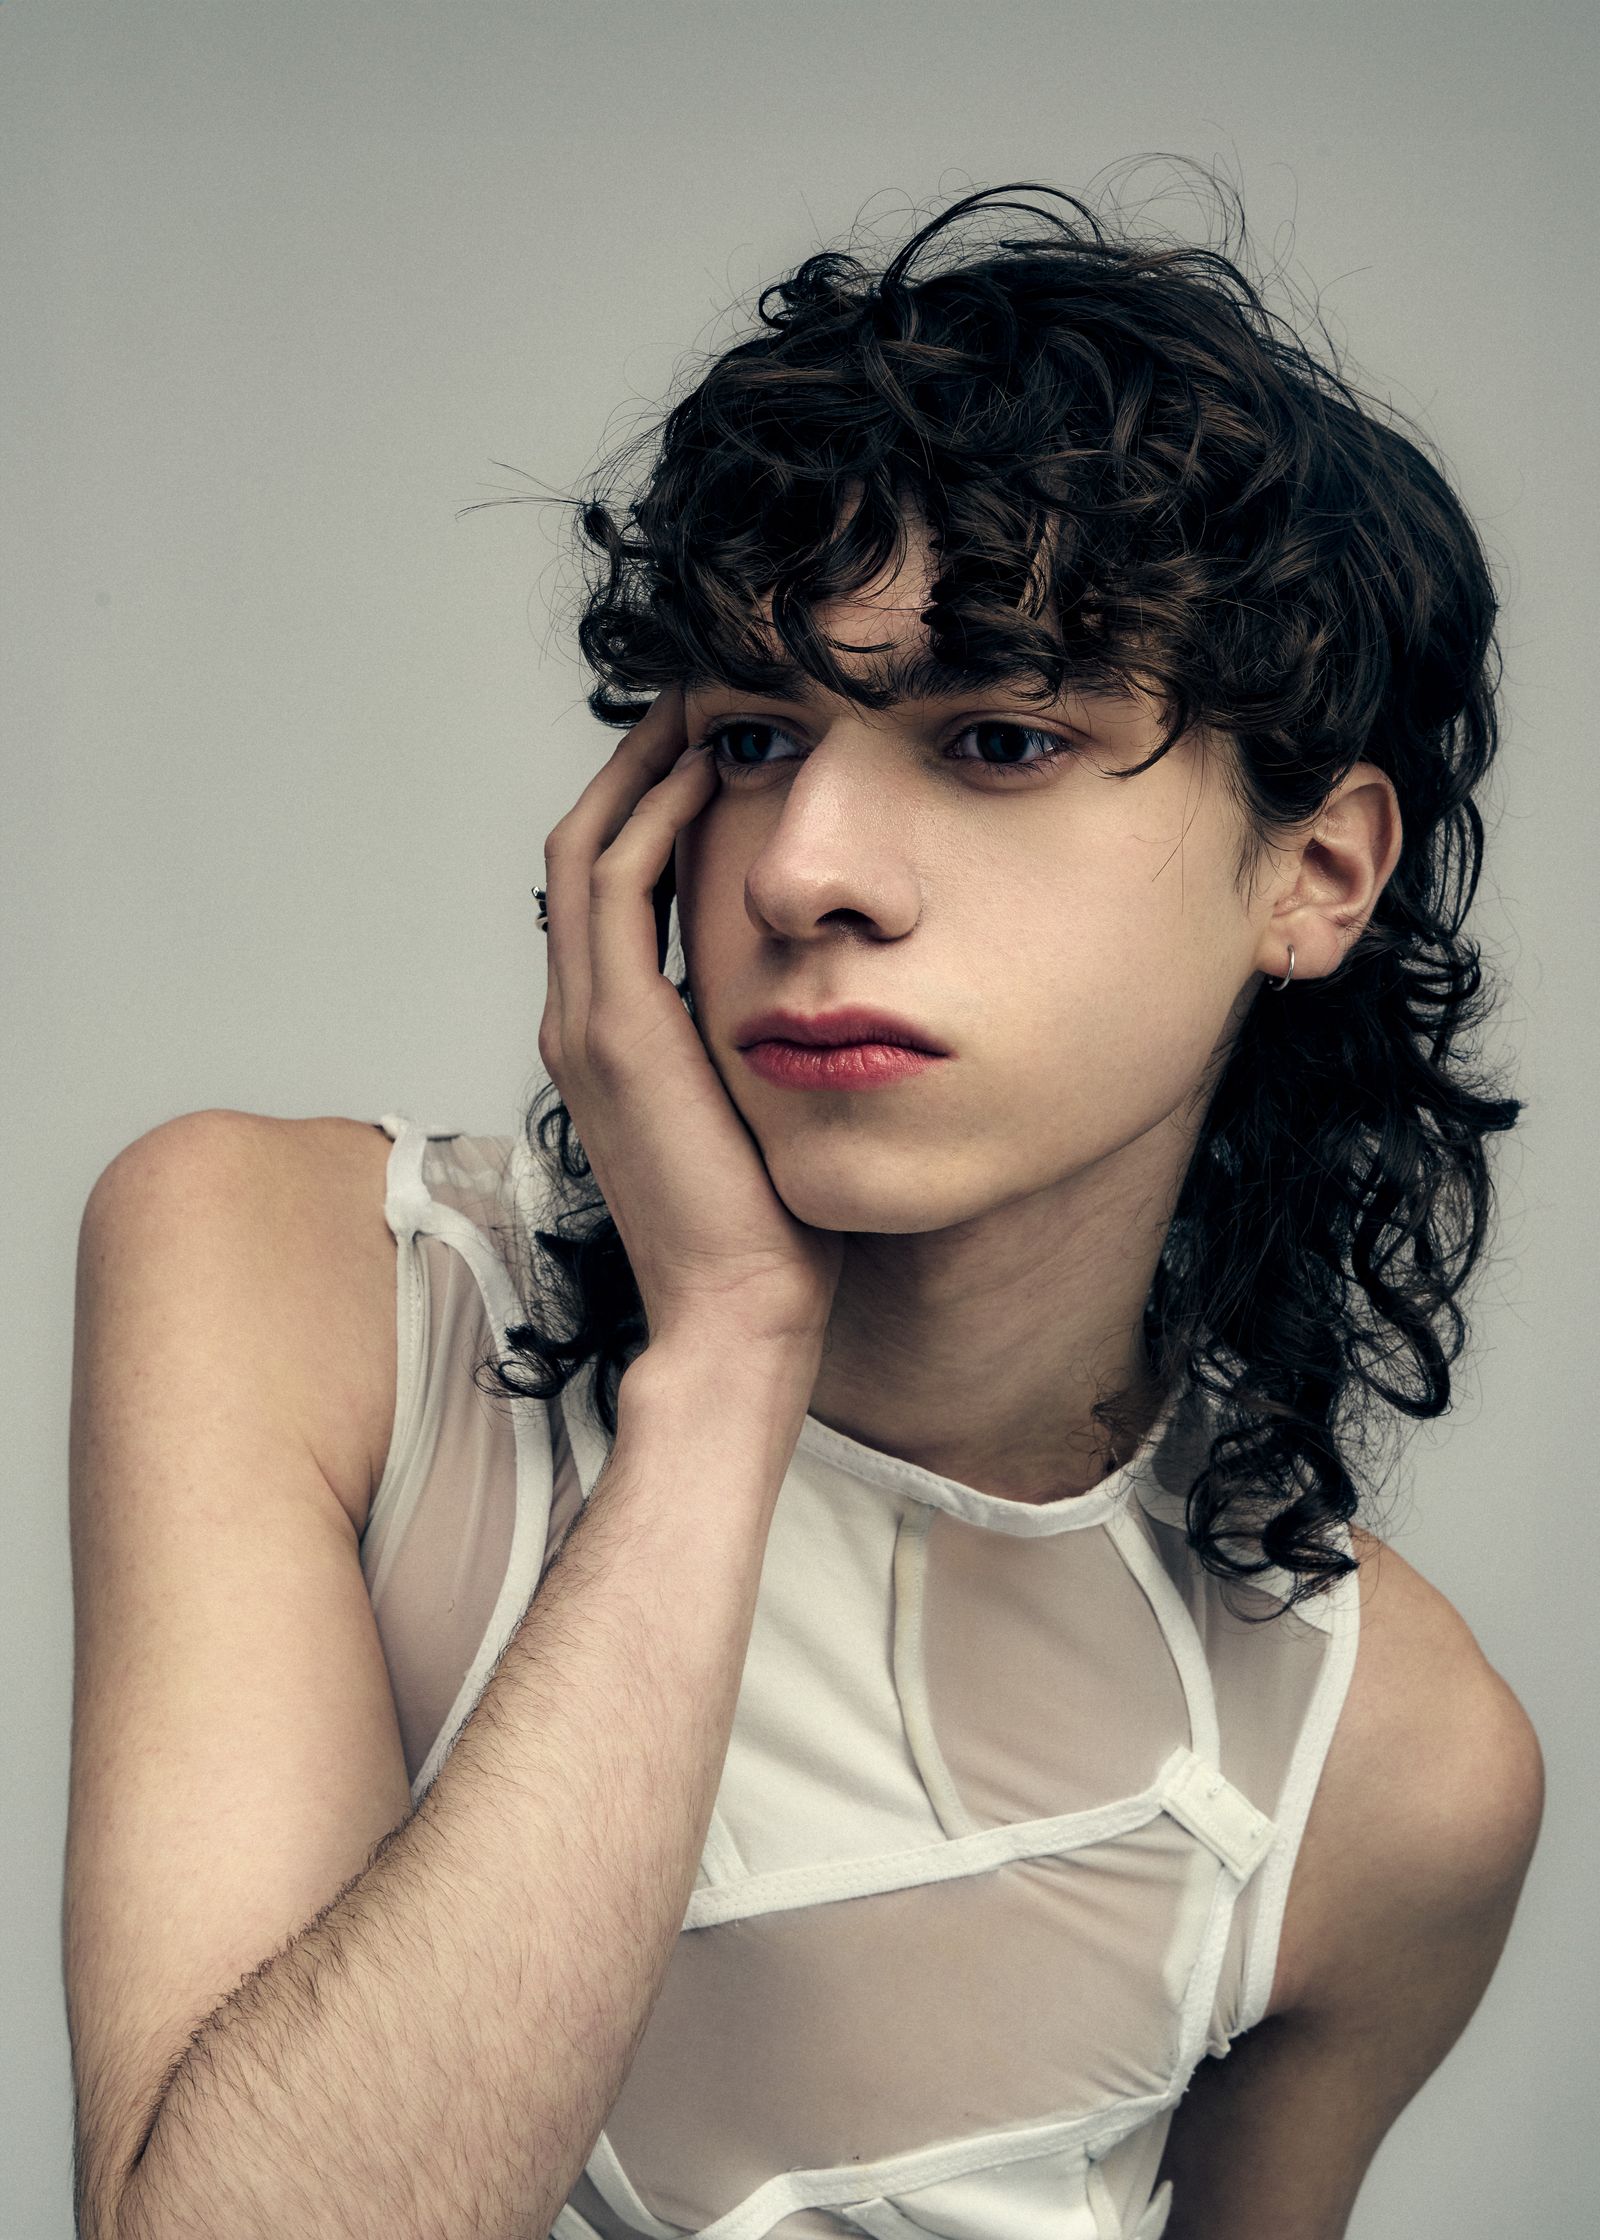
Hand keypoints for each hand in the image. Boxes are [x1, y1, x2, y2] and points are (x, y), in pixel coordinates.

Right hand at [537, 687, 844, 1353]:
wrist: (740, 1313)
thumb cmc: (770, 1227)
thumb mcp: (761, 1106)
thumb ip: (758, 1037)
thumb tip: (820, 985)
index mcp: (608, 1037)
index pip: (606, 888)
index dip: (648, 808)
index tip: (715, 751)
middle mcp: (578, 1019)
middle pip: (582, 847)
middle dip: (636, 766)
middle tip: (701, 700)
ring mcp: (585, 1023)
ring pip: (586, 847)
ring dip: (641, 768)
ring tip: (703, 708)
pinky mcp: (616, 1032)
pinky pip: (620, 885)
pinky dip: (655, 817)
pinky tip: (713, 774)